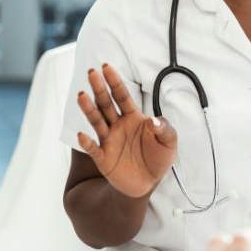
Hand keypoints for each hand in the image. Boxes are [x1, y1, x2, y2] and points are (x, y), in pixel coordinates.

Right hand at [76, 64, 177, 197]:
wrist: (149, 182)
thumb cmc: (158, 157)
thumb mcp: (169, 141)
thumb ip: (164, 128)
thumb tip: (153, 120)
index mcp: (133, 117)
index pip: (122, 96)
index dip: (115, 82)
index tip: (106, 67)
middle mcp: (117, 126)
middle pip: (106, 104)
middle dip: (99, 89)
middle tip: (91, 72)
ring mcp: (109, 141)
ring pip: (97, 122)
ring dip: (89, 110)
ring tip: (82, 96)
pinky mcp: (103, 159)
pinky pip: (93, 149)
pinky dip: (87, 143)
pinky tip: (81, 135)